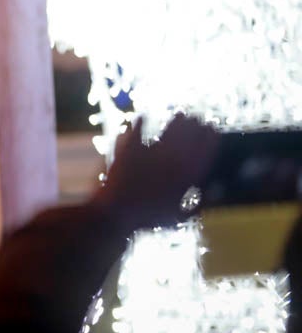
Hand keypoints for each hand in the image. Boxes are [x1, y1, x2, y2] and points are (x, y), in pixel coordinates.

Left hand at [93, 114, 220, 230]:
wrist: (116, 212)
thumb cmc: (148, 218)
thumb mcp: (178, 216)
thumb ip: (199, 205)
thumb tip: (216, 193)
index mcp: (184, 177)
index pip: (204, 152)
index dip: (210, 138)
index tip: (213, 128)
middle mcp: (170, 161)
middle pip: (188, 137)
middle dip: (195, 125)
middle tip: (198, 118)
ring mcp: (150, 153)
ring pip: (168, 131)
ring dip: (176, 121)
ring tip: (182, 114)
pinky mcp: (130, 149)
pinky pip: (137, 130)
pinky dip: (140, 122)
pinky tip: (143, 115)